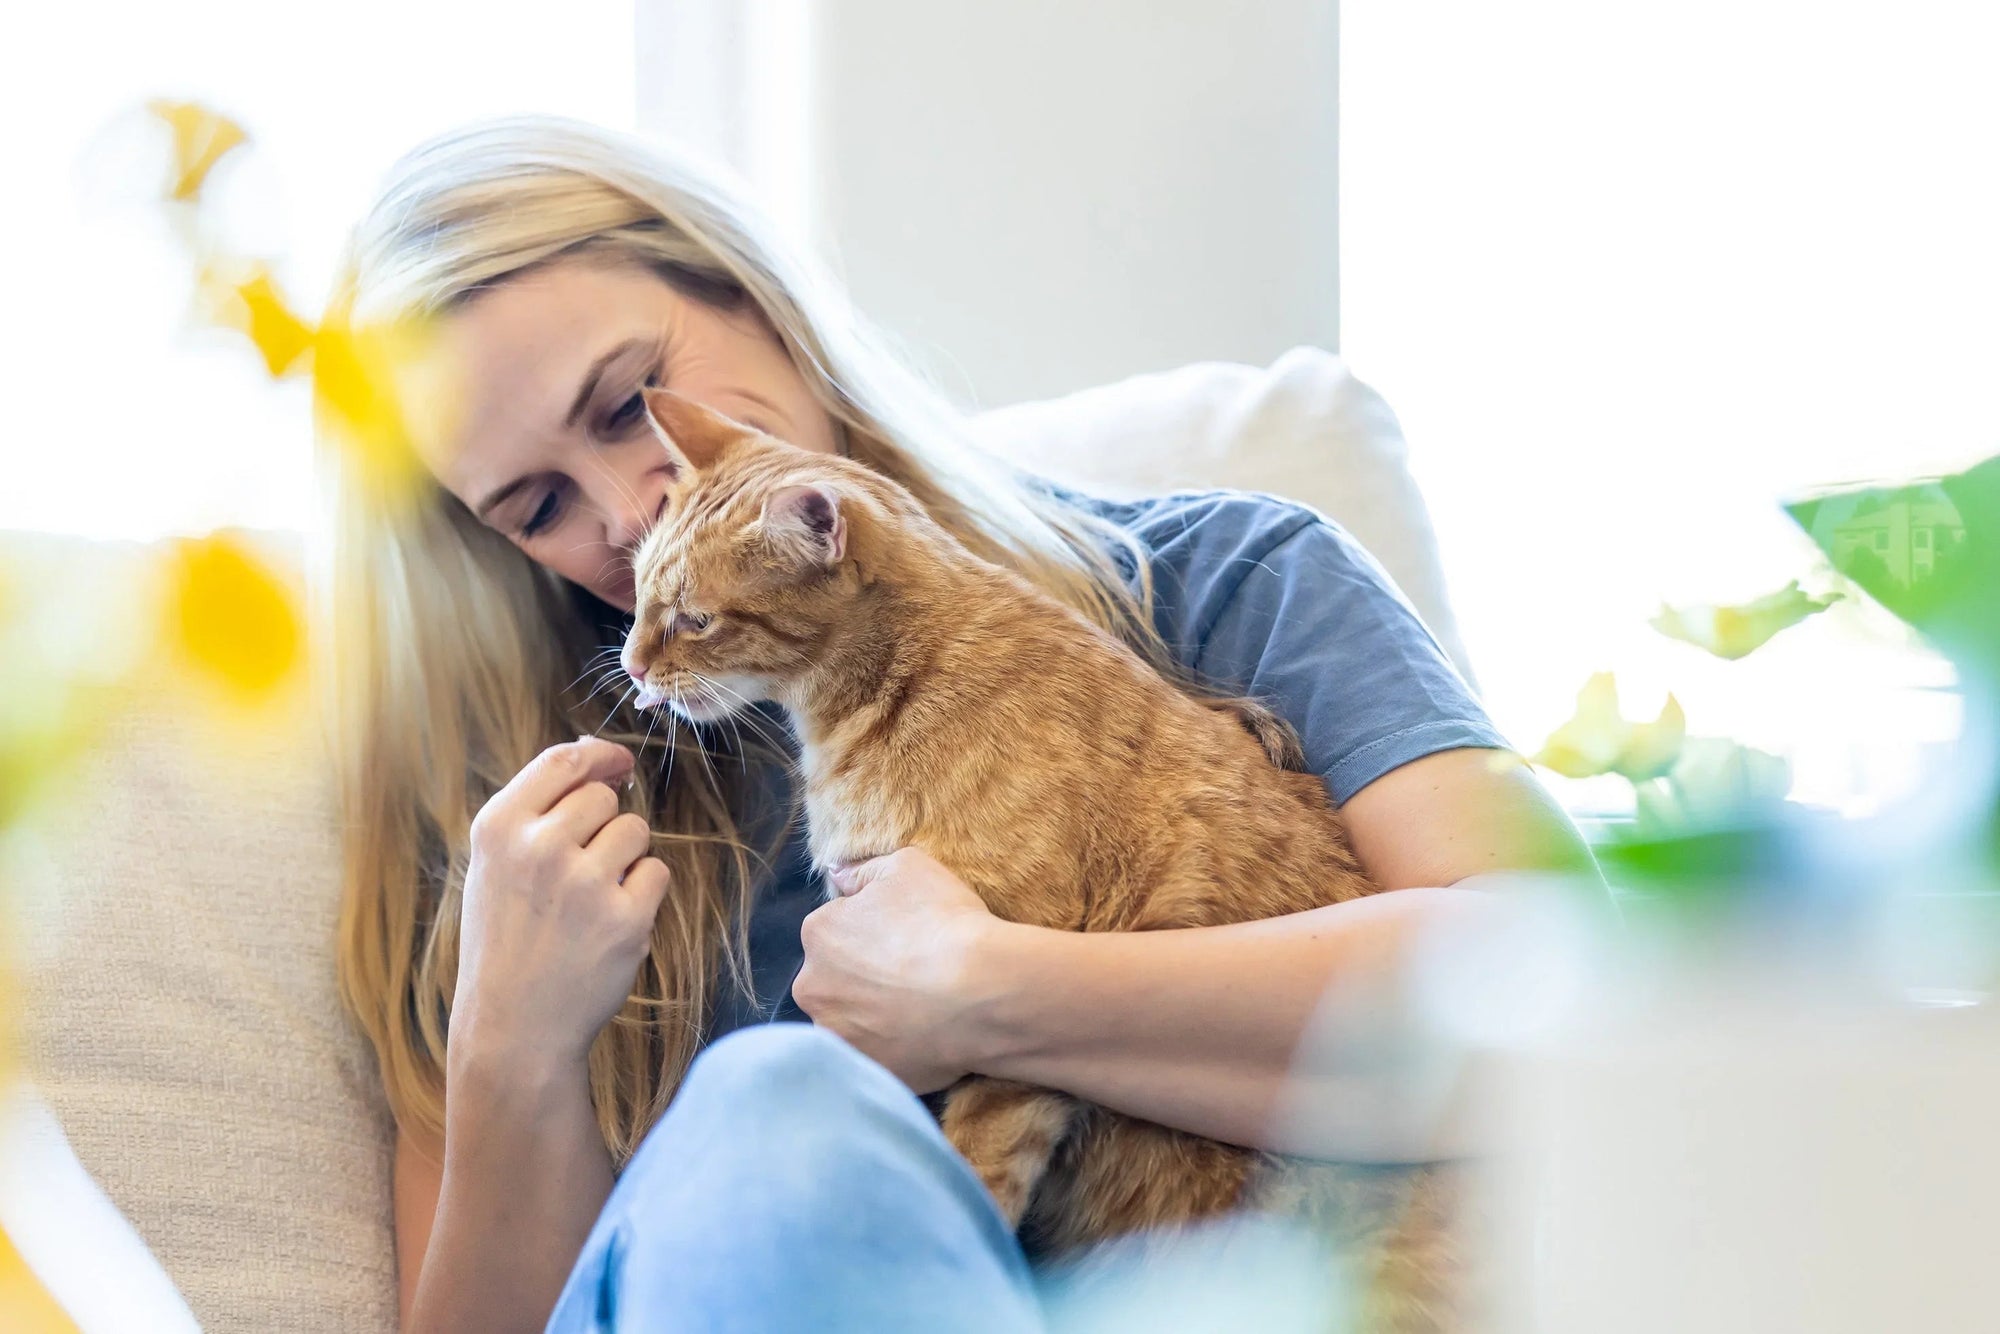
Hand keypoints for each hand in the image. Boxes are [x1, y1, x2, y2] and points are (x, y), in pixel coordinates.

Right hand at [452, 737, 669, 1073]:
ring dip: (626, 858)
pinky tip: (610, 923)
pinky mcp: (625, 918)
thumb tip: (602, 757)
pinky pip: (657, 872)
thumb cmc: (507, 940)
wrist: (513, 1028)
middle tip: (579, 873)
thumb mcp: (496, 866)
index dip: (598, 755)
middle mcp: (539, 848)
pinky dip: (643, 894)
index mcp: (498, 828)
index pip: (562, 761)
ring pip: (636, 831)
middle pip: (604, 798)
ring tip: (591, 900)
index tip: (618, 763)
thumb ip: (539, 810)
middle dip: (604, 825)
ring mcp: (584, 883)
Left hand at [794, 847, 1006, 1092]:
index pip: (837, 929)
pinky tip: (920, 1036)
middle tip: (911, 976)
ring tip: (918, 1009)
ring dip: (872, 1014)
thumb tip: (836, 873)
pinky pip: (872, 1055)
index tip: (905, 938)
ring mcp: (835, 1035)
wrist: (980, 992)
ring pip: (849, 1019)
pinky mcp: (861, 1071)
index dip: (873, 932)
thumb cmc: (943, 922)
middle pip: (835, 978)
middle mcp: (813, 986)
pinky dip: (889, 1047)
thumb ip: (863, 870)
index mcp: (818, 933)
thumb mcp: (908, 868)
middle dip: (863, 976)